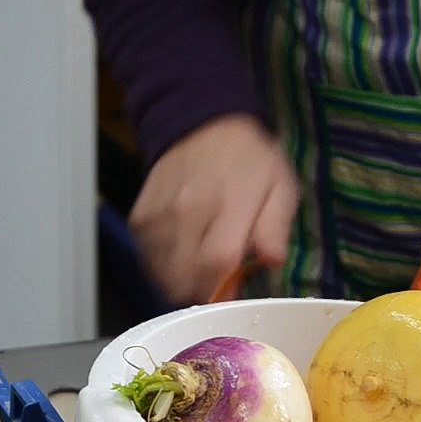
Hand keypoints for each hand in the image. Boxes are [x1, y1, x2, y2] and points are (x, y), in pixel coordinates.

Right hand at [130, 114, 300, 304]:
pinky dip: (162, 265)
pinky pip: (146, 259)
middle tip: (216, 284)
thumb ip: (275, 226)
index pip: (217, 262)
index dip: (223, 290)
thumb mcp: (280, 187)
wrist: (202, 124)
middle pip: (186, 276)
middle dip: (202, 291)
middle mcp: (189, 209)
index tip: (229, 297)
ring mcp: (160, 214)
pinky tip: (180, 253)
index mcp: (228, 202)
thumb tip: (271, 261)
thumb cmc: (248, 161)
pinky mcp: (140, 217)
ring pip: (163, 273)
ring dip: (181, 281)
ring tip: (198, 267)